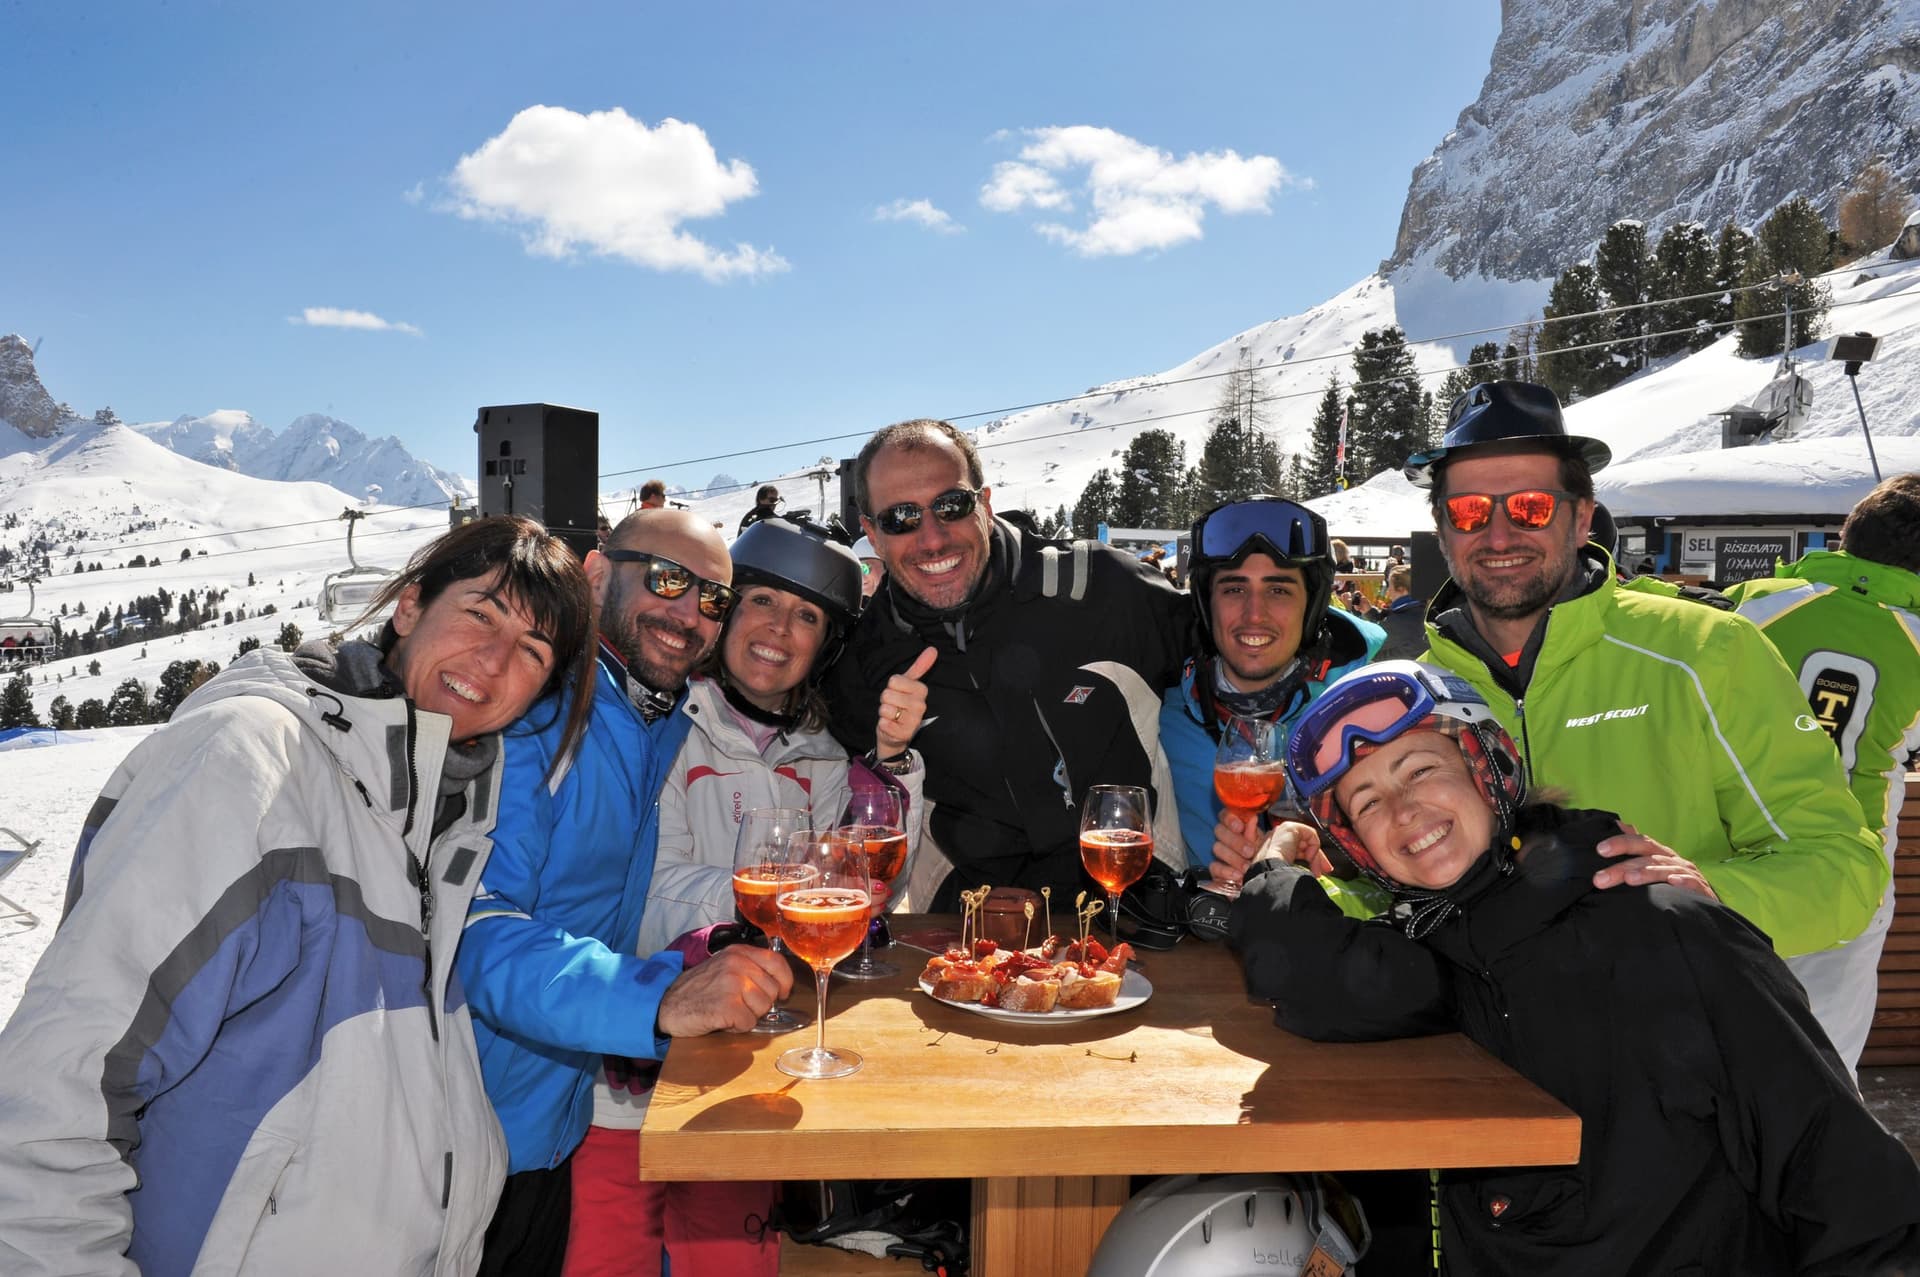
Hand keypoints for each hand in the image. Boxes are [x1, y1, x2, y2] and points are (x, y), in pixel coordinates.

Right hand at [656, 946, 794, 1036]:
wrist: (665, 1004)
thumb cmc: (697, 989)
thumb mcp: (723, 967)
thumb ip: (749, 969)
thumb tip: (780, 986)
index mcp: (739, 952)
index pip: (778, 963)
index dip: (784, 982)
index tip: (782, 993)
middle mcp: (737, 964)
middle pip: (772, 991)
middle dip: (759, 1004)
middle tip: (737, 1004)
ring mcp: (732, 984)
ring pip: (763, 1009)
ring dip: (748, 1016)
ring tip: (727, 1011)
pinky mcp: (727, 1006)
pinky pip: (748, 1023)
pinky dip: (736, 1027)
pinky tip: (720, 1020)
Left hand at [875, 646, 935, 758]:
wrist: (895, 733)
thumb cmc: (900, 706)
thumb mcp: (908, 684)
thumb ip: (919, 667)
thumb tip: (932, 649)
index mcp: (921, 691)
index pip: (894, 680)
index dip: (891, 687)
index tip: (897, 693)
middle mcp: (920, 706)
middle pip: (887, 694)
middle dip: (885, 700)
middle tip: (894, 706)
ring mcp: (913, 721)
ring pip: (885, 708)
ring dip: (884, 713)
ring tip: (892, 716)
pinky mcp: (903, 734)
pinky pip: (883, 723)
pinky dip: (883, 724)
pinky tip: (891, 726)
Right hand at [1208, 810, 1260, 890]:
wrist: (1266, 878)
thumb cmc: (1266, 857)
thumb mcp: (1265, 843)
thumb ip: (1255, 832)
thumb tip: (1251, 818)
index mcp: (1239, 827)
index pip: (1226, 815)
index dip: (1230, 819)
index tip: (1240, 827)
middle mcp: (1228, 838)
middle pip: (1219, 830)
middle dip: (1235, 841)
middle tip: (1250, 851)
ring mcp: (1222, 853)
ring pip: (1217, 848)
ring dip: (1233, 858)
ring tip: (1247, 867)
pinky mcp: (1217, 870)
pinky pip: (1214, 867)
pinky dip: (1226, 871)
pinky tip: (1238, 875)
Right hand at [1264, 820, 1335, 877]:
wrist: (1269, 870)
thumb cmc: (1275, 875)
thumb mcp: (1287, 870)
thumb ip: (1296, 867)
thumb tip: (1310, 874)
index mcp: (1274, 847)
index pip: (1295, 850)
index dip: (1308, 859)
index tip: (1318, 872)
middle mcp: (1277, 836)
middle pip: (1303, 844)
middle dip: (1316, 858)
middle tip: (1326, 870)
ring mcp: (1282, 830)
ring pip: (1308, 841)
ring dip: (1316, 857)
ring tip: (1317, 870)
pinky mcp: (1290, 827)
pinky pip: (1310, 835)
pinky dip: (1314, 847)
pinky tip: (1309, 858)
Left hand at [1593, 823, 1717, 900]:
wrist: (1700, 905)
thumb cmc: (1669, 882)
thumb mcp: (1651, 864)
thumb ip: (1634, 848)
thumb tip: (1618, 824)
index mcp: (1658, 853)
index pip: (1639, 842)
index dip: (1620, 843)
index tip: (1599, 849)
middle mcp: (1672, 859)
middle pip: (1646, 858)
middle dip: (1622, 867)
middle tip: (1600, 879)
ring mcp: (1687, 872)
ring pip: (1664, 869)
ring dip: (1647, 873)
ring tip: (1630, 879)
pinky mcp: (1700, 888)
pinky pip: (1691, 882)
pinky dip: (1682, 881)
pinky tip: (1672, 882)